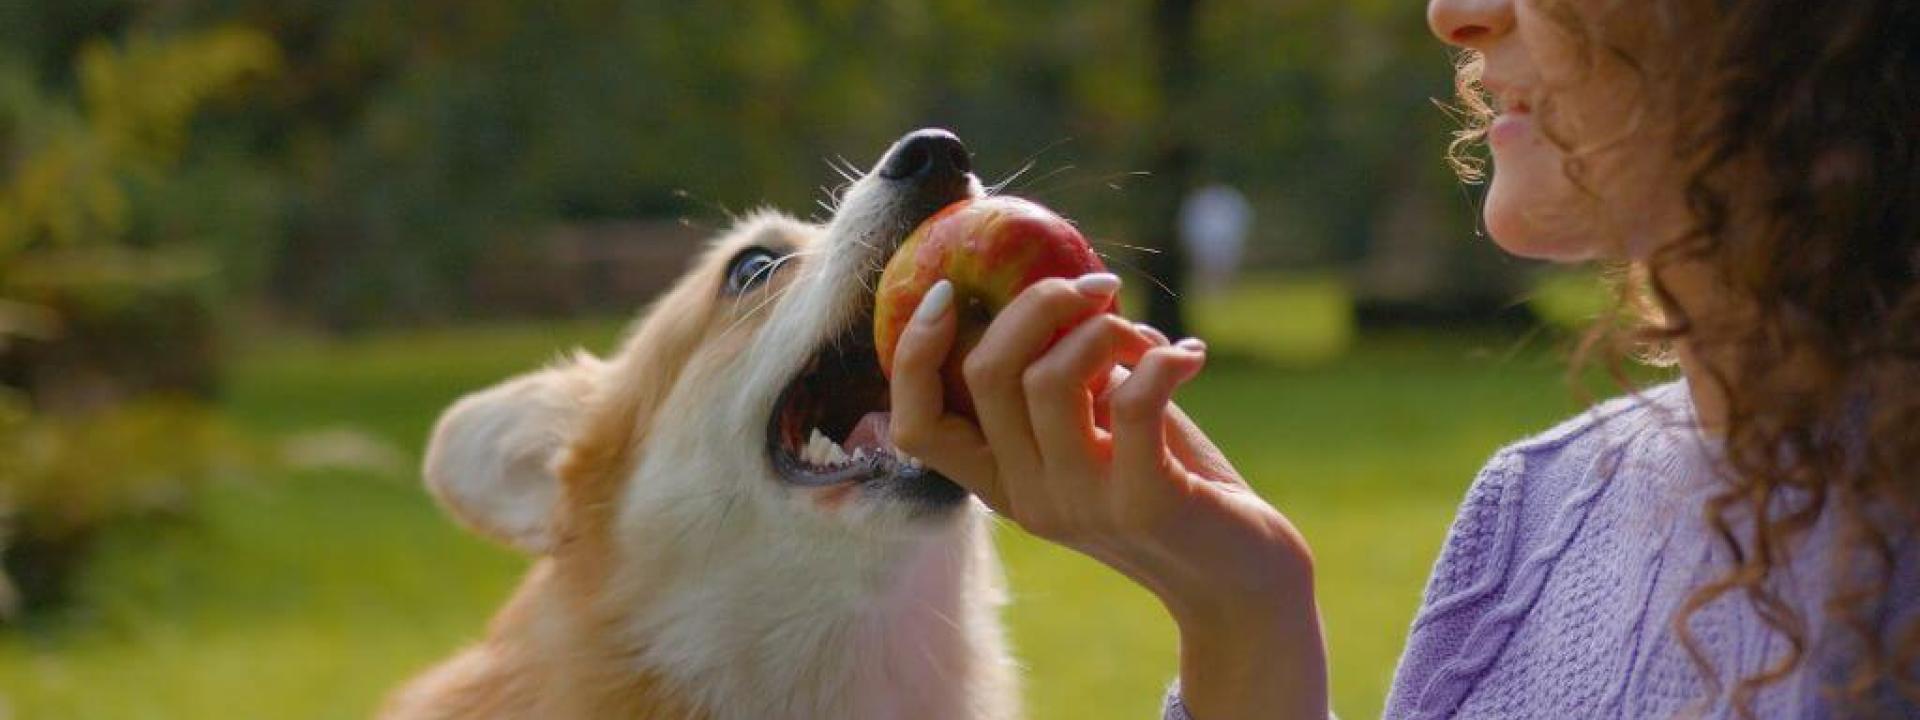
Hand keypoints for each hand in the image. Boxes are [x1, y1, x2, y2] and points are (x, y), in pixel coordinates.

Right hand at [889, 273, 1328, 719]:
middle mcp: (1029, 499)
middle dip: (1037, 303)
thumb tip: (1055, 290)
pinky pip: (1133, 402)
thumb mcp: (1100, 433)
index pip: (917, 426)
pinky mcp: (1144, 504)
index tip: (950, 292)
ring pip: (1050, 379)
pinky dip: (1163, 358)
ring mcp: (1081, 505)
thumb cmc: (1175, 484)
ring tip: (1149, 339)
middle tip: (1096, 285)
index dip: (914, 353)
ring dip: (1105, 329)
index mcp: (1004, 483)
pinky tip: (1191, 355)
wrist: (1243, 582)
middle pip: (986, 374)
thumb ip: (1067, 380)